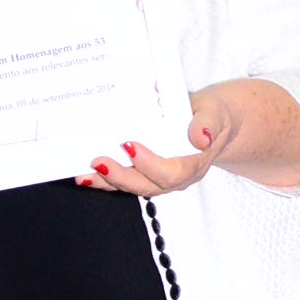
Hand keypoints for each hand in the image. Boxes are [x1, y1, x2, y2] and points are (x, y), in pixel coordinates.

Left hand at [75, 79, 299, 197]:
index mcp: (194, 164)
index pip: (171, 172)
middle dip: (121, 176)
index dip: (149, 164)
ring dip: (107, 182)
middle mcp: (176, 177)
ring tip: (83, 175)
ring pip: (133, 186)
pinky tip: (86, 174)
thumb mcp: (215, 112)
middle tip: (98, 162)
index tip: (130, 146)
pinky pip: (127, 181)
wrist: (213, 122)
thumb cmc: (213, 115)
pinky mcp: (147, 174)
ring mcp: (160, 178)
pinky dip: (106, 179)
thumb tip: (201, 137)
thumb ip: (208, 124)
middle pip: (147, 186)